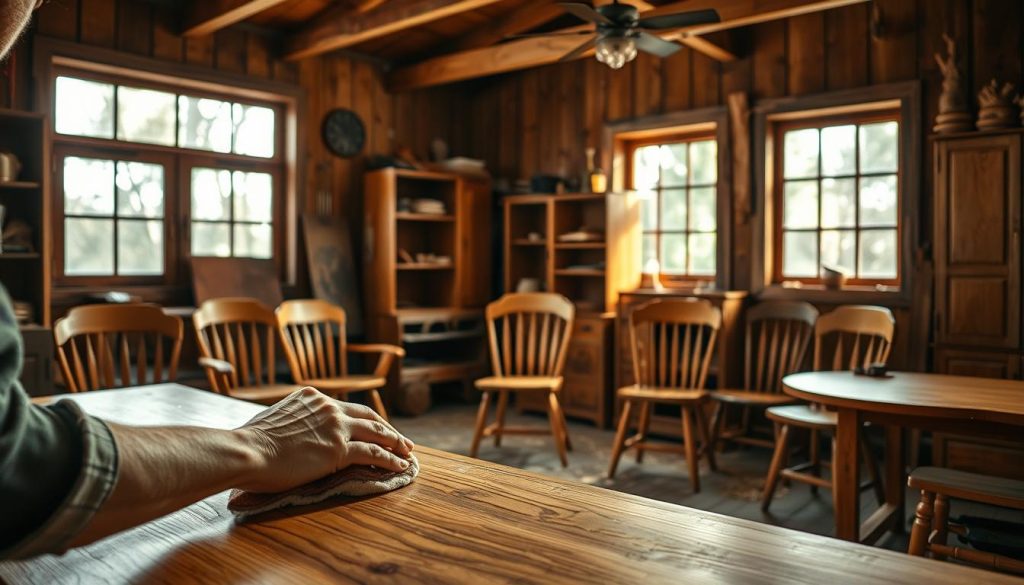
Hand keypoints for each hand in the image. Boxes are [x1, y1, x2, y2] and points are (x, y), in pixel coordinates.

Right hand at [234, 387, 414, 492]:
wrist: (244, 452)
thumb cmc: (249, 443)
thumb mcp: (273, 420)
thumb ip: (292, 421)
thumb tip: (292, 432)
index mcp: (312, 397)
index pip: (347, 407)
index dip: (365, 418)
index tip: (376, 426)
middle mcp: (328, 407)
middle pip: (369, 416)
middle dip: (388, 428)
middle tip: (403, 440)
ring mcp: (335, 427)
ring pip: (377, 432)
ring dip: (396, 443)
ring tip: (408, 453)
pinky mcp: (338, 449)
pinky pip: (373, 453)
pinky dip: (390, 459)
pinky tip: (400, 466)